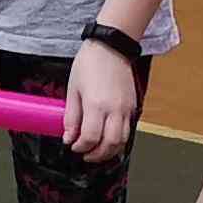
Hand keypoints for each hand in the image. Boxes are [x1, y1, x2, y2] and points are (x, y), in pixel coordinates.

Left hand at [64, 37, 139, 159]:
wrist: (111, 48)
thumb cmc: (89, 65)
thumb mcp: (73, 90)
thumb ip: (71, 117)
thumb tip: (69, 138)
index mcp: (97, 104)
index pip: (91, 138)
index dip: (81, 147)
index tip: (73, 146)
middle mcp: (115, 109)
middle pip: (110, 144)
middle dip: (97, 155)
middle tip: (85, 155)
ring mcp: (127, 109)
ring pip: (123, 141)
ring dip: (109, 151)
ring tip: (96, 151)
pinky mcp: (133, 106)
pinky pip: (128, 130)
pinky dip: (119, 141)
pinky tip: (107, 140)